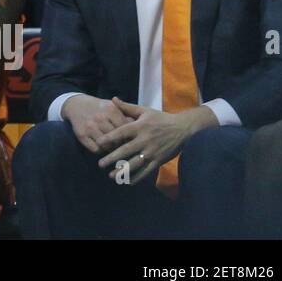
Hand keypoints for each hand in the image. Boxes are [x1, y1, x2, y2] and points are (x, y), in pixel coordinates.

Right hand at [60, 93, 129, 153]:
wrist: (76, 104)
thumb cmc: (100, 108)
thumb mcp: (113, 107)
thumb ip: (126, 116)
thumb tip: (140, 130)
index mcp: (111, 110)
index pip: (126, 129)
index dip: (131, 137)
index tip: (134, 142)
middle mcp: (100, 118)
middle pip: (117, 139)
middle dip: (122, 146)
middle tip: (126, 150)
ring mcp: (90, 127)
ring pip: (107, 146)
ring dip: (112, 150)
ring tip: (115, 150)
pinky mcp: (81, 135)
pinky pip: (95, 149)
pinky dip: (101, 151)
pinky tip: (103, 148)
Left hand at [95, 98, 213, 183]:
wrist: (182, 128)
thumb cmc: (160, 118)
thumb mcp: (144, 110)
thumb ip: (127, 107)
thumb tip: (113, 99)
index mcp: (139, 127)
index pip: (121, 133)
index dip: (109, 138)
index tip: (98, 143)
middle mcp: (144, 140)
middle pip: (126, 150)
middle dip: (112, 158)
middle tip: (100, 164)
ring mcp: (152, 151)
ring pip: (135, 163)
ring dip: (123, 171)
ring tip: (111, 176)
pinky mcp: (159, 160)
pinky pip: (147, 171)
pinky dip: (138, 177)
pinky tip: (128, 181)